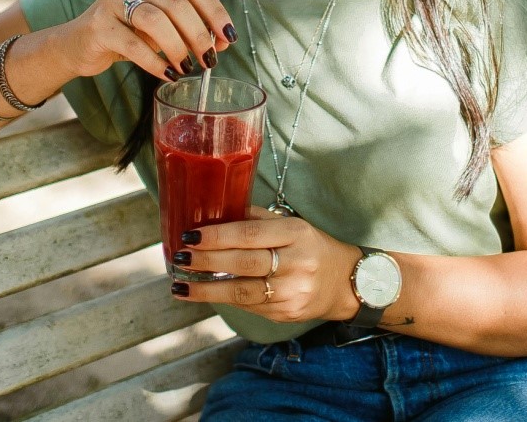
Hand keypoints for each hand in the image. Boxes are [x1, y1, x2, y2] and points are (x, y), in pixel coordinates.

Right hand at [58, 0, 234, 80]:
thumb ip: (189, 29)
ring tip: (187, 68)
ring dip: (178, 47)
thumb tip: (222, 42)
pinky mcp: (98, 24)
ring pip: (156, 20)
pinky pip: (133, 44)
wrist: (78, 45)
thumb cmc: (127, 35)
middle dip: (199, 35)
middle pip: (177, 4)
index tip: (229, 37)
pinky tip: (166, 74)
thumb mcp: (161, 28)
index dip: (215, 13)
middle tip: (210, 60)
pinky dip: (155, 62)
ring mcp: (112, 0)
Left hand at [171, 207, 360, 323]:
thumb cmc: (313, 248)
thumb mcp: (293, 225)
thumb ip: (257, 220)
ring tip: (181, 285)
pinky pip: (250, 307)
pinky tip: (207, 294)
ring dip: (206, 291)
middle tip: (180, 258)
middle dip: (206, 262)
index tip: (191, 236)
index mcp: (296, 234)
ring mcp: (292, 293)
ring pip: (242, 293)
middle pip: (243, 264)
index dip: (218, 236)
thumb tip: (216, 212)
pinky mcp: (287, 314)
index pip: (251, 235)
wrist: (346, 284)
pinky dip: (226, 299)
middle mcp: (296, 264)